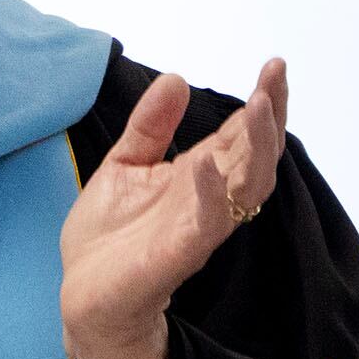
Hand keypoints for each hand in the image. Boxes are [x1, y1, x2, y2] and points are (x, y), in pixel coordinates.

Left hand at [60, 59, 288, 358]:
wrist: (84, 293)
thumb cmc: (108, 236)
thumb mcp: (124, 165)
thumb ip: (150, 125)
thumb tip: (176, 78)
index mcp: (199, 176)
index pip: (241, 135)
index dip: (262, 103)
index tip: (274, 65)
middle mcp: (208, 199)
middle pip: (255, 155)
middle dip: (269, 116)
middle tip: (275, 76)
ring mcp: (198, 226)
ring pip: (245, 186)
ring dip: (255, 148)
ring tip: (258, 106)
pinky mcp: (179, 253)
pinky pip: (205, 223)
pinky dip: (207, 193)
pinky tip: (202, 163)